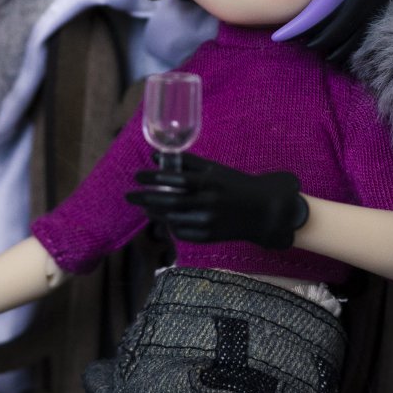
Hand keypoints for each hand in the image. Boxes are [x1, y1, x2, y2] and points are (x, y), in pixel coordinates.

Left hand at [127, 154, 308, 249]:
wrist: (262, 210)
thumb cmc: (234, 185)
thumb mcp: (214, 169)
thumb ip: (187, 162)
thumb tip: (158, 156)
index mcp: (209, 182)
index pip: (174, 178)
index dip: (153, 177)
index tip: (137, 175)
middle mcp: (207, 202)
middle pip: (169, 201)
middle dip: (146, 198)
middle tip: (129, 195)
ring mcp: (208, 222)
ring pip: (173, 219)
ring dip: (155, 213)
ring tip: (144, 207)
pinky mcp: (209, 237)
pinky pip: (182, 233)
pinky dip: (171, 226)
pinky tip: (166, 219)